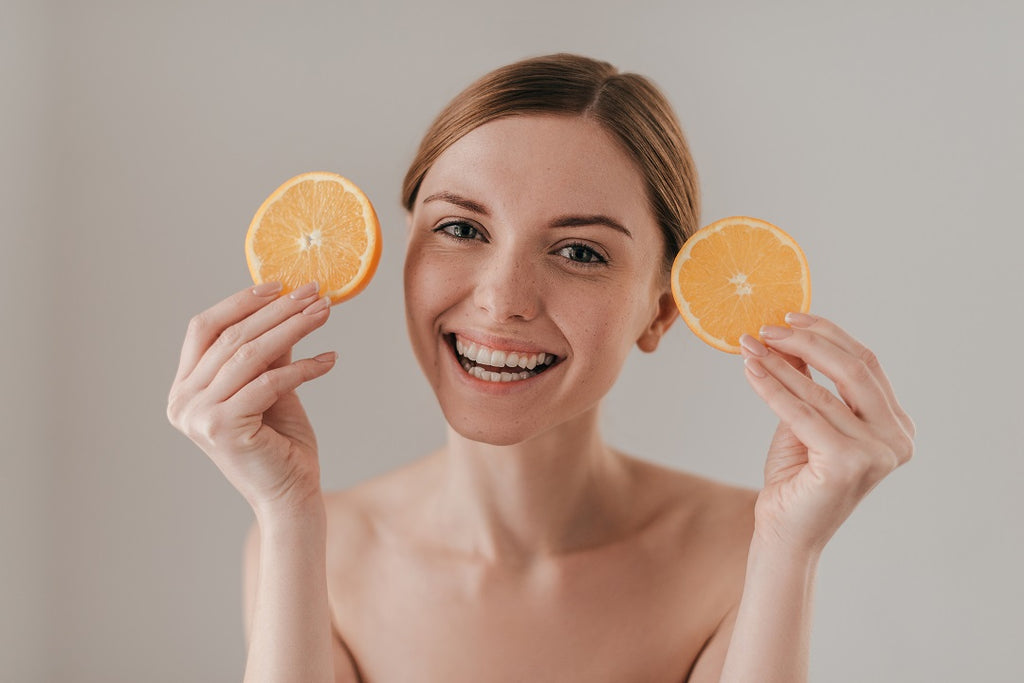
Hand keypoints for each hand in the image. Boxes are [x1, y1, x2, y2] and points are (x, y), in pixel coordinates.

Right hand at [167, 281, 335, 513]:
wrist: (290, 498)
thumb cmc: (281, 445)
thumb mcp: (271, 388)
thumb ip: (268, 352)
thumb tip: (285, 303)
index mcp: (183, 389)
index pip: (204, 329)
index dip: (240, 302)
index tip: (279, 285)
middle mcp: (182, 402)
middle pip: (230, 337)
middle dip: (277, 310)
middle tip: (314, 292)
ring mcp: (198, 417)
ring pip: (250, 354)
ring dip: (293, 328)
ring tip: (325, 313)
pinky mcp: (224, 429)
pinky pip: (269, 382)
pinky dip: (304, 368)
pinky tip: (330, 359)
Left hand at [738, 313, 914, 553]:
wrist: (786, 533)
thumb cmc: (797, 478)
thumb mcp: (806, 419)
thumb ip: (808, 381)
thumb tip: (788, 334)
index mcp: (896, 425)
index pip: (865, 363)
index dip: (827, 334)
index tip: (789, 317)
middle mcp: (897, 439)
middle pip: (853, 369)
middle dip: (806, 342)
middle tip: (767, 328)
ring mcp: (878, 454)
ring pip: (822, 392)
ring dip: (780, 363)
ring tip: (749, 346)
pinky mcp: (847, 464)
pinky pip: (802, 414)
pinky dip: (773, 388)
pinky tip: (751, 370)